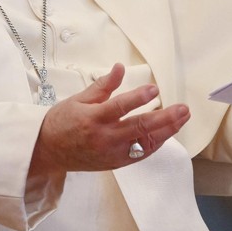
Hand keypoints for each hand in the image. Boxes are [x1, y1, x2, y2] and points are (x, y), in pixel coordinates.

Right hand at [30, 63, 189, 173]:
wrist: (48, 152)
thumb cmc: (62, 122)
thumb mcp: (79, 99)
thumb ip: (103, 85)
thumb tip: (120, 68)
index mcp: (93, 118)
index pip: (120, 107)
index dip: (139, 98)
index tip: (155, 89)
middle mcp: (104, 138)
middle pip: (139, 127)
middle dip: (165, 118)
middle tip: (183, 109)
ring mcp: (112, 153)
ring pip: (145, 143)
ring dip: (167, 131)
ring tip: (182, 119)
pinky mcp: (116, 163)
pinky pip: (141, 154)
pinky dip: (155, 143)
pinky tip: (168, 133)